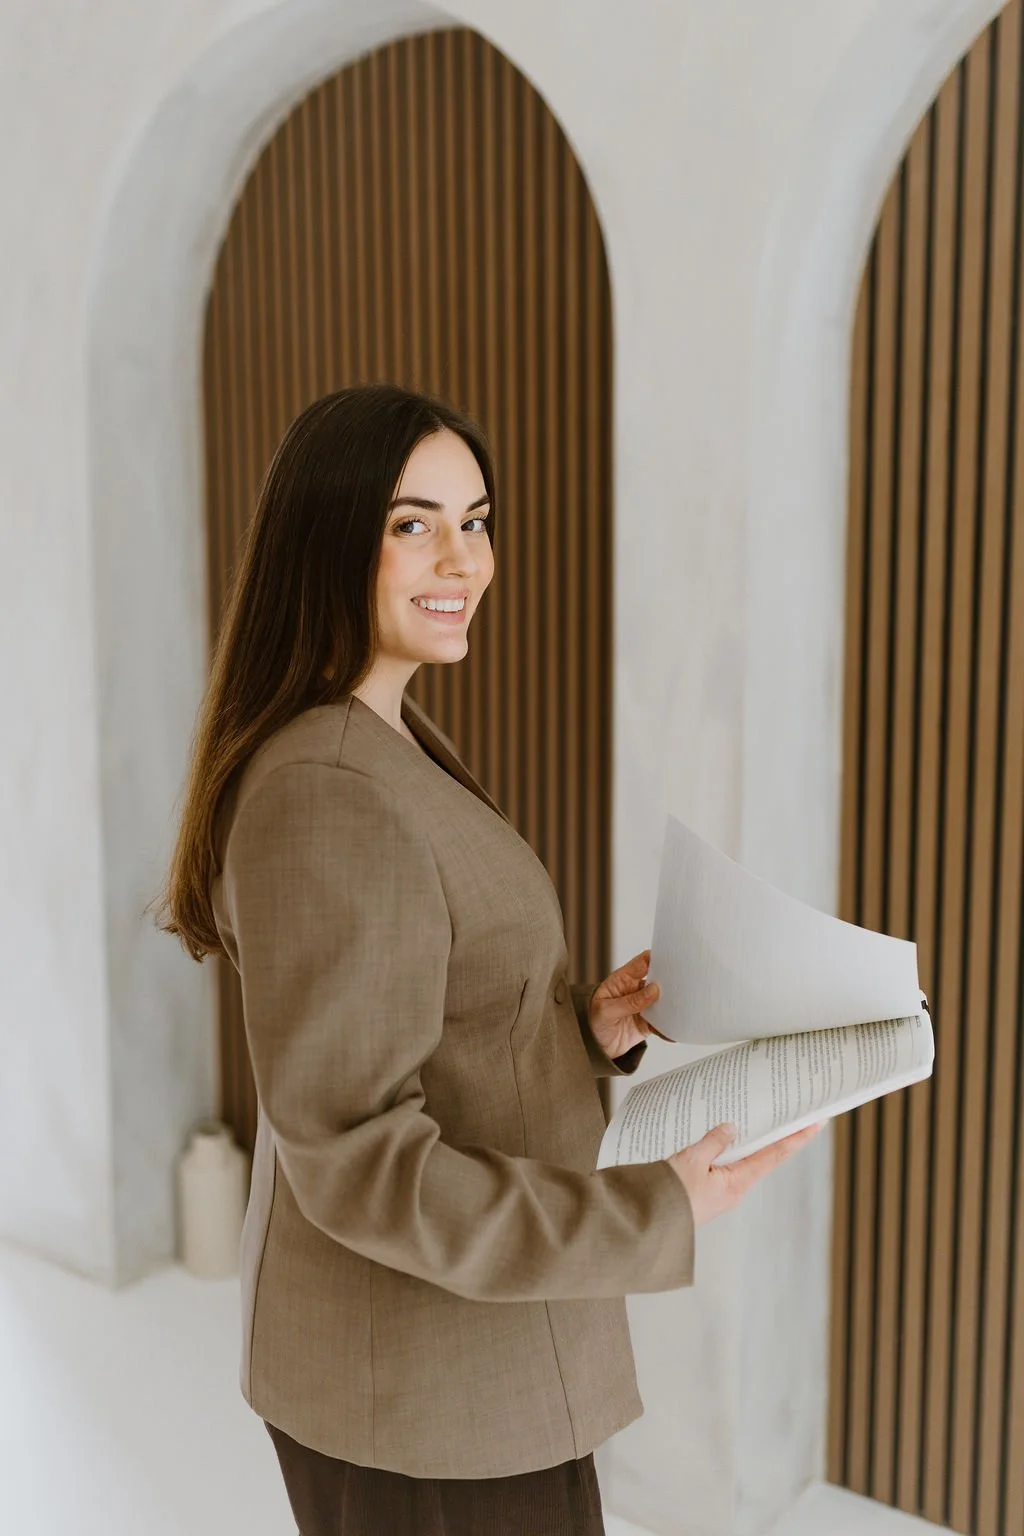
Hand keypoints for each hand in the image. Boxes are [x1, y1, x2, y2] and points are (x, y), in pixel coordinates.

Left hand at [587, 949, 672, 1059]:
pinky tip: (673, 1030)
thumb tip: (653, 990)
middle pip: (658, 979)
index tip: (671, 959)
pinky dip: (669, 1026)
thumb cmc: (593, 1021)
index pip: (643, 962)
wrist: (594, 1047)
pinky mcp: (649, 1022)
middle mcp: (636, 990)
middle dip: (670, 981)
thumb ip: (629, 1001)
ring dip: (672, 1004)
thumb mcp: (606, 1011)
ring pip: (664, 1000)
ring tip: (681, 1009)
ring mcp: (644, 1005)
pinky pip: (663, 1022)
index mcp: (623, 980)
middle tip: (682, 985)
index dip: (657, 957)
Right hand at [665, 1121, 822, 1226]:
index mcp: (736, 1184)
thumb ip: (714, 1141)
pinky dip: (725, 1148)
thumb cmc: (669, 1197)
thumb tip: (732, 1128)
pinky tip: (720, 1136)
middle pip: (761, 1156)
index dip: (796, 1139)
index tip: (816, 1124)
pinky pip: (720, 1164)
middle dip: (776, 1135)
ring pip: (740, 1159)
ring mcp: (718, 1190)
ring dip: (749, 1140)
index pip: (774, 1156)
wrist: (645, 1223)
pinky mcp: (703, 1190)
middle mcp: (732, 1189)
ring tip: (759, 1118)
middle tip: (791, 1113)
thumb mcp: (692, 1160)